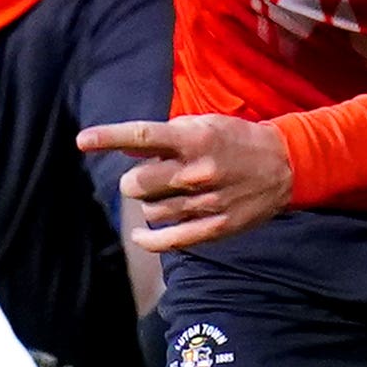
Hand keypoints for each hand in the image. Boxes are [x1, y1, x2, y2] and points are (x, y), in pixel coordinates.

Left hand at [79, 114, 293, 250]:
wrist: (285, 165)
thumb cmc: (237, 140)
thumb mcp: (204, 125)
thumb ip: (165, 136)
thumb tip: (125, 147)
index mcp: (194, 140)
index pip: (142, 137)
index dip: (109, 138)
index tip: (82, 140)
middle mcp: (196, 172)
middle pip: (137, 184)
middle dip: (136, 181)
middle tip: (151, 176)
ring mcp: (205, 203)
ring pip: (150, 211)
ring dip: (150, 203)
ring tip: (167, 195)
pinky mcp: (214, 227)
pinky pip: (168, 241)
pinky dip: (148, 240)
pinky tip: (141, 236)